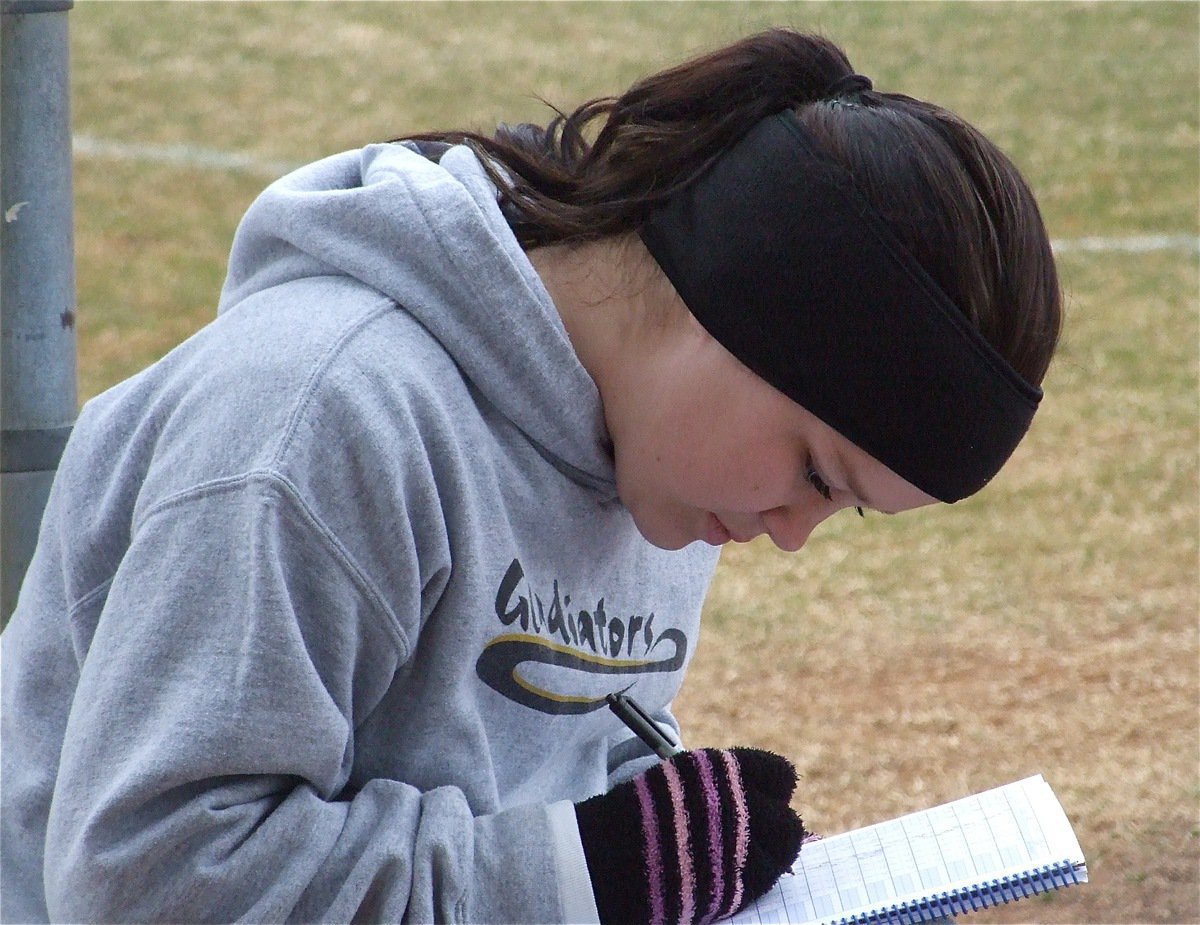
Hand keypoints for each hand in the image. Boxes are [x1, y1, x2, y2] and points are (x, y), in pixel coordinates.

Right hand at [575, 747, 804, 923]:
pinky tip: (739, 875)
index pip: (779, 775)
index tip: (772, 795)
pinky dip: (756, 879)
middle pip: (786, 820)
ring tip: (757, 857)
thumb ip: (720, 784)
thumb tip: (757, 796)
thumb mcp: (680, 779)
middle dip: (780, 826)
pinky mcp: (731, 888)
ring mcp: (738, 849)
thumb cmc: (638, 813)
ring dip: (774, 855)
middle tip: (769, 832)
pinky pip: (763, 883)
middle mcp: (737, 807)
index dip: (776, 787)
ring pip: (783, 855)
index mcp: (724, 772)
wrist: (604, 856)